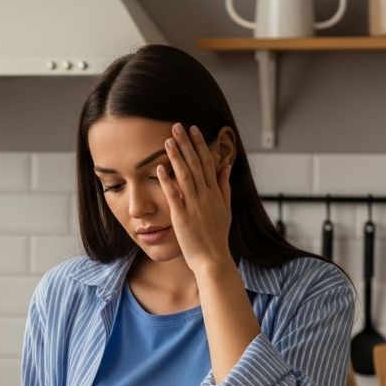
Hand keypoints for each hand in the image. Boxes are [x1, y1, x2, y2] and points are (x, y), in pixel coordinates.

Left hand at [157, 123, 232, 270]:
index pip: (208, 162)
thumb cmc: (216, 237)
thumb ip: (225, 187)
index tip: (194, 129)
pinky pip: (174, 196)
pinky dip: (167, 181)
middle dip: (186, 144)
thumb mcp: (226, 209)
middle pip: (196, 164)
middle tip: (177, 126)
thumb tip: (225, 167)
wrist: (213, 259)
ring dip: (176, 157)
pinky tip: (160, 168)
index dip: (200, 144)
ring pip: (185, 176)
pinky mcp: (182, 217)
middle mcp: (206, 196)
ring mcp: (194, 206)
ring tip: (167, 140)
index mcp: (215, 193)